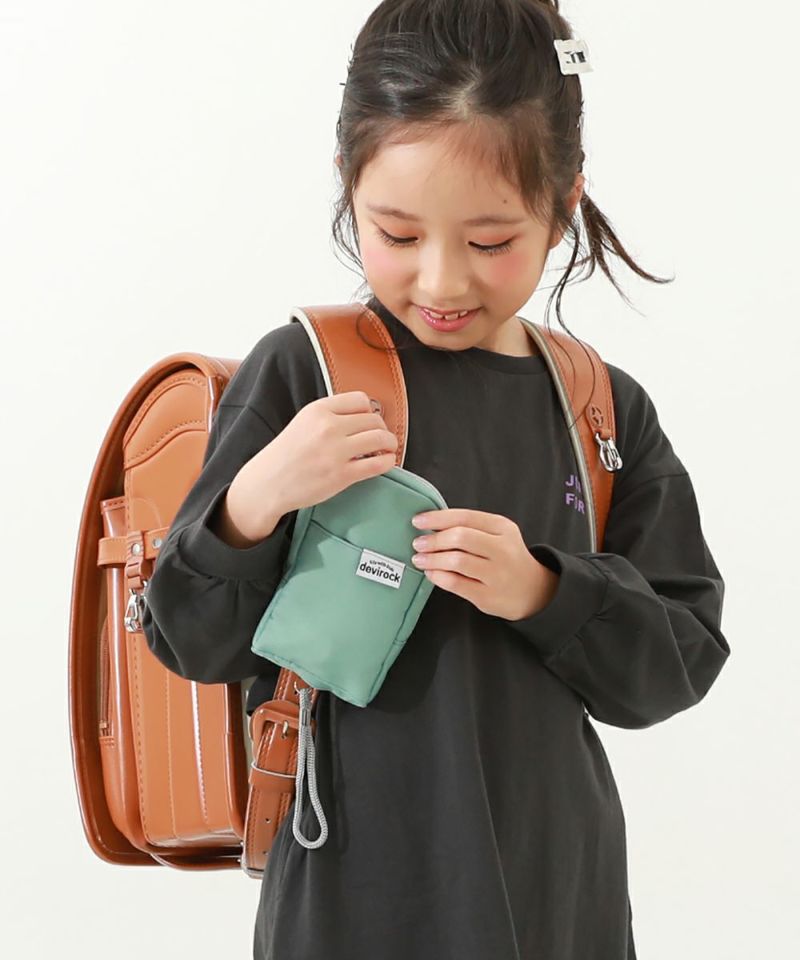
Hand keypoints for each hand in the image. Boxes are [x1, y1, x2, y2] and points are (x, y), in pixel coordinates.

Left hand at [410, 508, 559, 620]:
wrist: (534, 590)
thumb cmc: (507, 558)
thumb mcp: (498, 535)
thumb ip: (470, 528)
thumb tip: (431, 525)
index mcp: (502, 527)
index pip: (465, 517)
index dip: (437, 518)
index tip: (418, 521)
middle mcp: (503, 549)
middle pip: (460, 538)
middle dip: (433, 540)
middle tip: (418, 543)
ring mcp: (497, 574)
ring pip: (456, 561)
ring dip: (432, 559)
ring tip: (420, 559)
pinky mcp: (488, 596)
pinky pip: (456, 583)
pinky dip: (438, 577)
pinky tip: (431, 573)